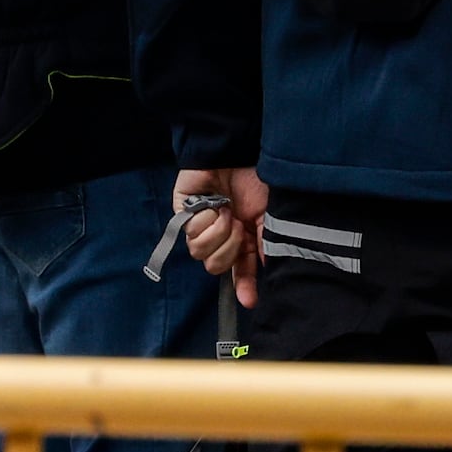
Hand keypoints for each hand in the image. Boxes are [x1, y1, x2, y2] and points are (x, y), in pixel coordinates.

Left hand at [173, 165, 269, 311]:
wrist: (237, 151)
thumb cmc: (256, 179)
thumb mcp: (269, 216)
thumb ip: (265, 244)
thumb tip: (268, 271)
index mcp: (241, 238)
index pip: (240, 270)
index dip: (244, 287)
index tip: (250, 301)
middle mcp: (220, 235)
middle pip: (216, 266)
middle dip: (228, 248)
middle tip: (237, 226)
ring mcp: (200, 224)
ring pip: (200, 253)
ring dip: (218, 232)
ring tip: (226, 212)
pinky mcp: (182, 213)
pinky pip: (189, 233)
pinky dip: (205, 219)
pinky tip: (213, 205)